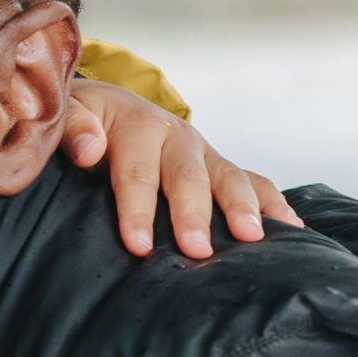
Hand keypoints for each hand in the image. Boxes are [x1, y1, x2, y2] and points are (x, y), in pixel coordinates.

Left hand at [63, 78, 300, 261]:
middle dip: (194, 215)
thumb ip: (71, 128)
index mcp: (136, 126)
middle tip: (197, 251)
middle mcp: (176, 137)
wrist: (106, 105)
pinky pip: (252, 181)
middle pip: (187, 178)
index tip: (139, 245)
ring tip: (252, 239)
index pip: (136, 172)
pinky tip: (291, 230)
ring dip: (243, 208)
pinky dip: (273, 203)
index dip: (137, 210)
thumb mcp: (66, 113)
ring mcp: (202, 152)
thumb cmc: (82, 120)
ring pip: (228, 177)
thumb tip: (89, 149)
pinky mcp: (217, 166)